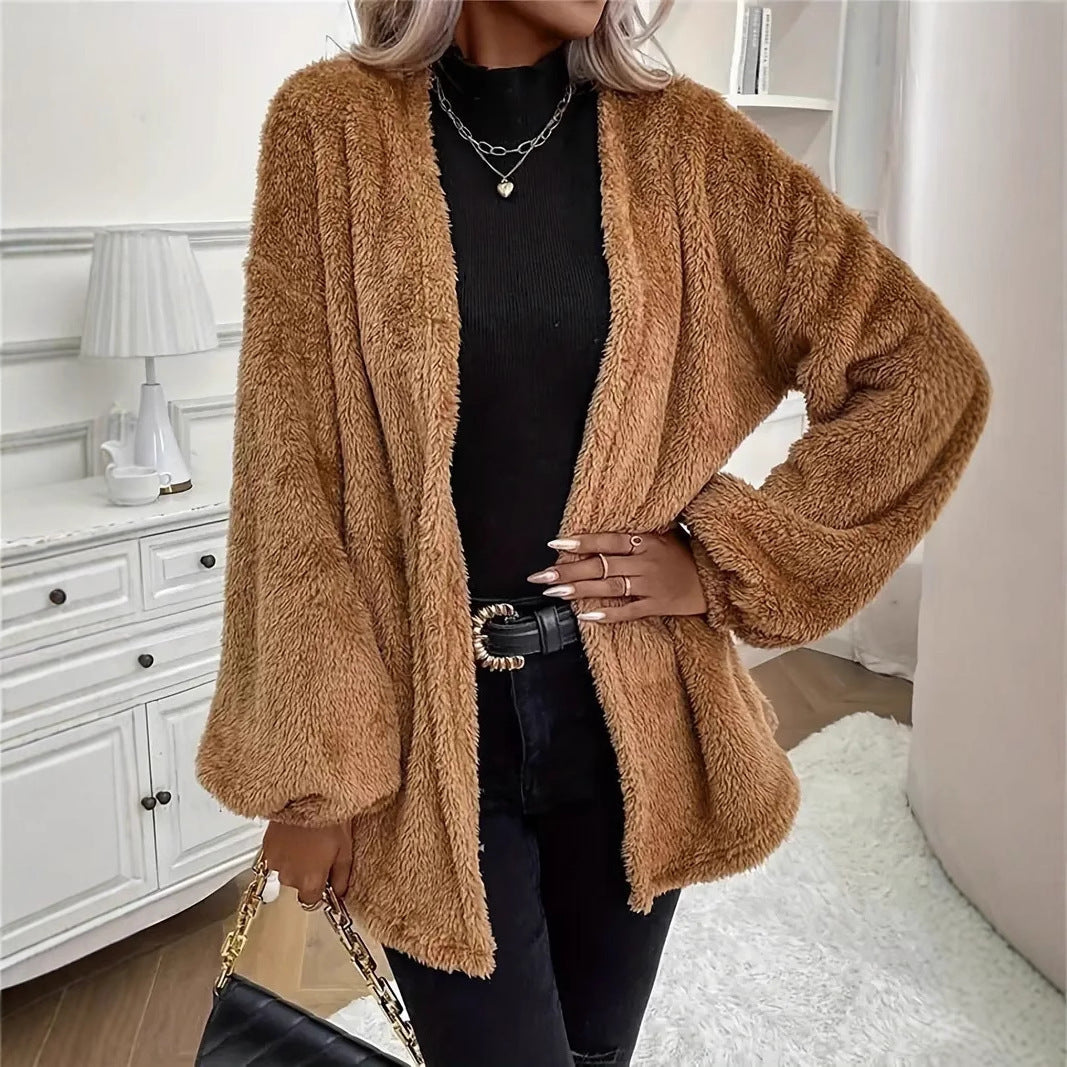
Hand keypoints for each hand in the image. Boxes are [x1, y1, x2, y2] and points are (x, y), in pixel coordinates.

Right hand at [262, 820, 352, 906]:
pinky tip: (293, 838)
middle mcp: (289, 878)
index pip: (311, 902)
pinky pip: (275, 858)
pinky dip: (283, 852)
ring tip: (305, 842)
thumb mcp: (346, 850)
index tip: (325, 880)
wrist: (306, 797)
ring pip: (286, 872)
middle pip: (298, 885)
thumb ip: (342, 878)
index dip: (320, 891)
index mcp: (310, 881)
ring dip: (293, 863)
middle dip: (307, 874)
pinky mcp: (265, 849)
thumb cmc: (329, 821)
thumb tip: (340, 894)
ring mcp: (275, 864)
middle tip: (318, 853)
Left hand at [527, 530, 706, 622]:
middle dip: (568, 570)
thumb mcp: (667, 534)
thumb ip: (639, 531)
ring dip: (580, 590)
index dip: (581, 542)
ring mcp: (651, 584)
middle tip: (540, 575)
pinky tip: (586, 617)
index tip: (555, 543)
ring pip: (610, 587)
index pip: (607, 540)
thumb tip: (610, 524)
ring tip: (554, 592)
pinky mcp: (658, 605)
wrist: (717, 578)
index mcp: (645, 541)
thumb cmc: (687, 554)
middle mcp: (645, 561)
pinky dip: (609, 614)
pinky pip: (630, 611)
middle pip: (601, 566)